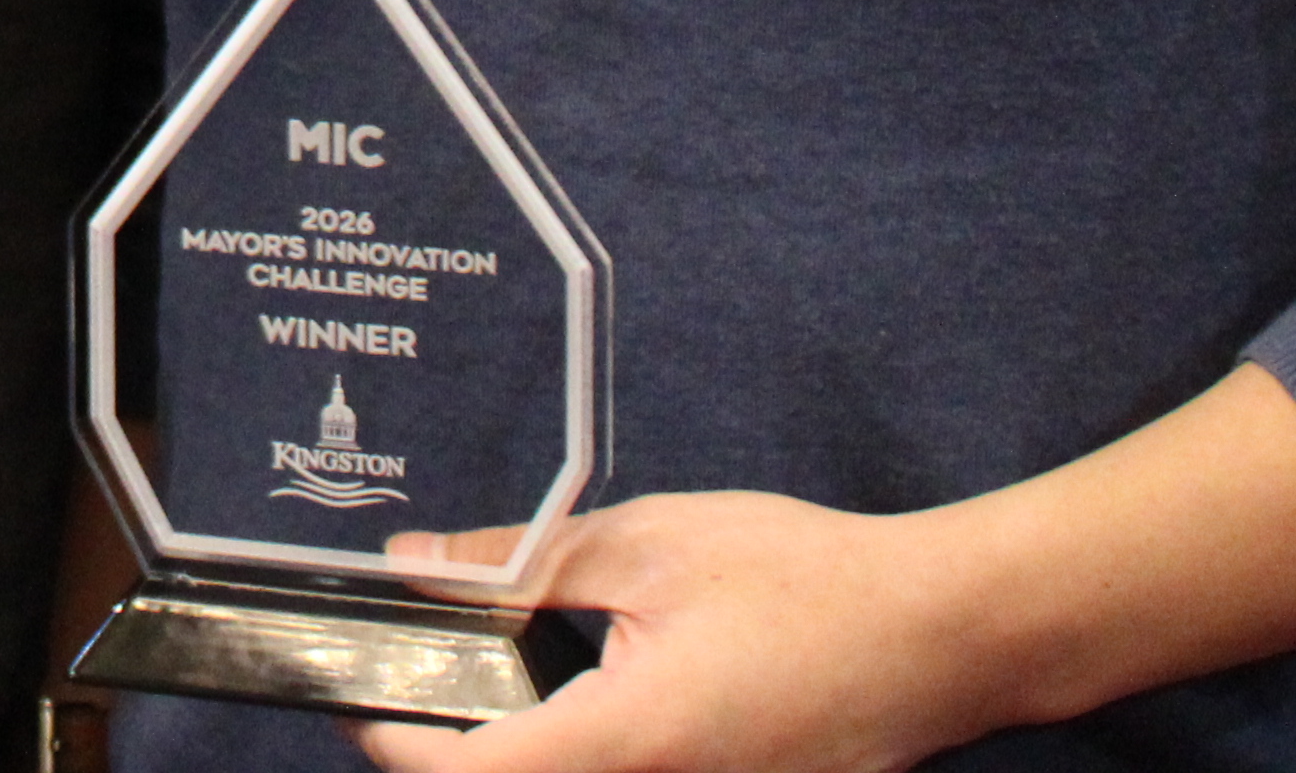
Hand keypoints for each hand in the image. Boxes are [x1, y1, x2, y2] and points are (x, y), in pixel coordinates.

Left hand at [337, 365, 1295, 771]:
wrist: (940, 634)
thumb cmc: (810, 581)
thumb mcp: (646, 544)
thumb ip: (523, 560)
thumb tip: (422, 562)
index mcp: (628, 740)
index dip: (392, 741)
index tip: (355, 696)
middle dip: (447, 750)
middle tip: (412, 683)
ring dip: (514, 752)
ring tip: (487, 682)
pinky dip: (576, 752)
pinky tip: (573, 698)